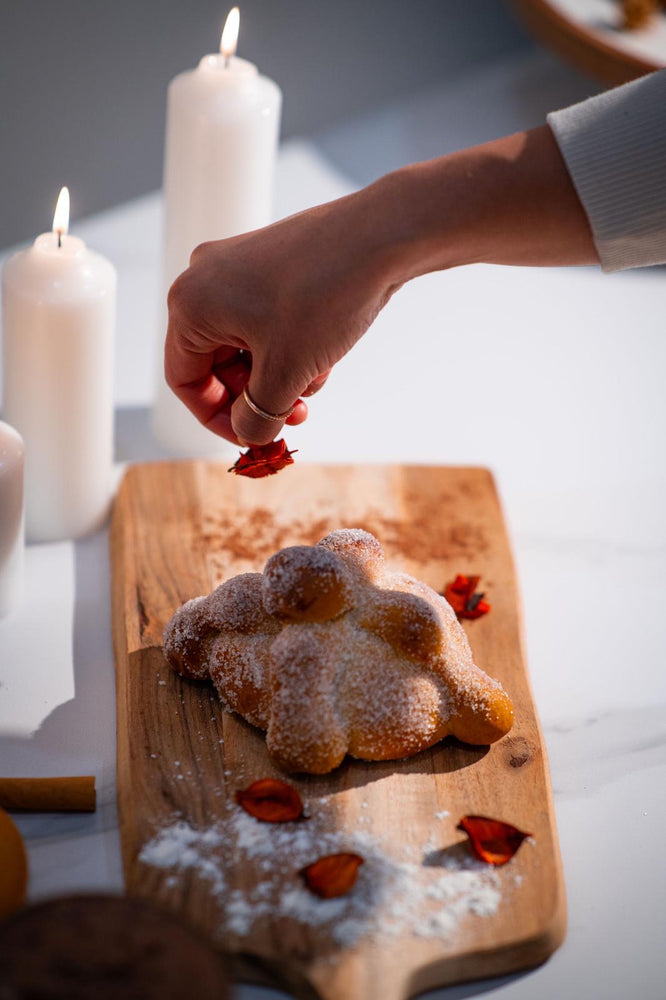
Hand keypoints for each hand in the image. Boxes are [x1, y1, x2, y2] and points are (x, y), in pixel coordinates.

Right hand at [165, 189, 396, 444]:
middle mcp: (205, 280)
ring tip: (315, 380)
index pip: (185, 380)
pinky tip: (323, 357)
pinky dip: (290, 349)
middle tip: (291, 416)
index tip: (251, 437)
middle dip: (256, 396)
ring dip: (278, 376)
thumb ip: (258, 416)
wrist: (381, 238)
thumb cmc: (325, 296)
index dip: (216, 418)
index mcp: (191, 305)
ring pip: (246, 347)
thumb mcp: (285, 373)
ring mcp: (238, 268)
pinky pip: (266, 324)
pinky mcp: (270, 264)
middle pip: (216, 364)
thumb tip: (250, 435)